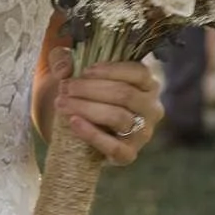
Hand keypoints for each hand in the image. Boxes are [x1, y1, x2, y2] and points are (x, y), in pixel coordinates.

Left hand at [35, 20, 161, 165]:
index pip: (138, 72)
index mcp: (148, 84)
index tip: (85, 71)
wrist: (80, 128)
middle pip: (125, 94)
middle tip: (65, 88)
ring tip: (63, 103)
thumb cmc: (85, 93)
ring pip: (118, 117)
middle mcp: (152, 108)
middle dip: (91, 89)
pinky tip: (73, 122)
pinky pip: (114, 146)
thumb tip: (64, 65)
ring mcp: (143, 134)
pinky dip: (92, 134)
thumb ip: (65, 60)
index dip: (111, 70)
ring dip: (87, 108)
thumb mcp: (76, 71)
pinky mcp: (130, 155)